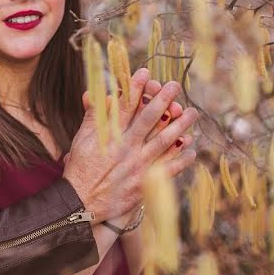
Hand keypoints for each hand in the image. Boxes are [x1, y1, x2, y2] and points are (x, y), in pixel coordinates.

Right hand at [63, 69, 196, 222]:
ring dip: (181, 125)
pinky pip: (169, 168)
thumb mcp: (82, 139)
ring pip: (164, 140)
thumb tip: (95, 93)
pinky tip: (192, 148)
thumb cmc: (81, 168)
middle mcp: (126, 147)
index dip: (136, 87)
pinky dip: (182, 158)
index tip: (145, 72)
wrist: (81, 202)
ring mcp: (138, 164)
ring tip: (192, 112)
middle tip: (175, 85)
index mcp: (111, 135)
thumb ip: (92, 116)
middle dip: (163, 99)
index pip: (126, 105)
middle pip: (149, 118)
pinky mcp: (145, 182)